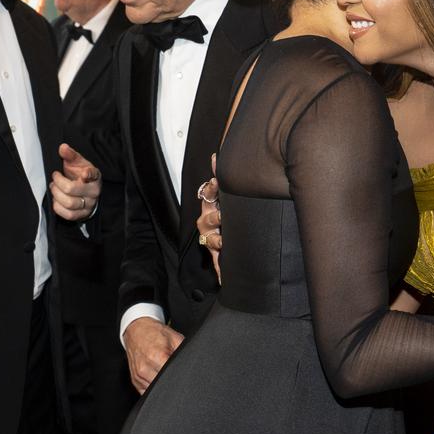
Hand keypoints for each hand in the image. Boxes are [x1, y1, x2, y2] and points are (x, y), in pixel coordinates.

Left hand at [51, 143, 101, 220]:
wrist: (86, 189)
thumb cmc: (80, 175)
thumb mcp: (77, 163)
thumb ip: (70, 155)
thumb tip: (63, 147)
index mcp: (94, 176)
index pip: (93, 174)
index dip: (89, 174)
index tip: (83, 173)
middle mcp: (94, 192)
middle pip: (72, 189)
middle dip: (58, 183)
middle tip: (55, 178)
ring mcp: (89, 204)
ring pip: (69, 203)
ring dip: (56, 195)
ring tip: (54, 188)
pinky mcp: (82, 215)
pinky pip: (68, 215)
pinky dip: (58, 207)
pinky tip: (56, 200)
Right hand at [122, 317, 183, 393]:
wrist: (137, 330)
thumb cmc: (156, 333)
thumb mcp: (175, 338)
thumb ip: (183, 352)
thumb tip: (192, 365)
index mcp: (157, 356)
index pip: (173, 375)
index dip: (180, 375)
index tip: (182, 372)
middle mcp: (146, 368)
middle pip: (165, 385)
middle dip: (172, 380)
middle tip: (175, 372)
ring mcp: (139, 376)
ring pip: (156, 390)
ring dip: (163, 385)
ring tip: (165, 372)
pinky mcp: (135, 381)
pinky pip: (147, 391)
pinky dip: (154, 387)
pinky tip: (157, 376)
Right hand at [196, 154, 221, 281]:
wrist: (222, 237)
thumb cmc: (223, 213)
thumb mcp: (221, 197)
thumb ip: (218, 176)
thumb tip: (216, 155)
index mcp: (210, 206)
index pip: (208, 194)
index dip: (212, 189)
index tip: (216, 182)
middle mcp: (207, 222)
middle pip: (208, 219)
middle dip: (216, 218)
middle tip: (222, 217)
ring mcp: (210, 239)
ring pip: (211, 240)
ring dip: (218, 242)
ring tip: (224, 242)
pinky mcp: (216, 254)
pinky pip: (218, 263)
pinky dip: (222, 271)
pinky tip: (225, 278)